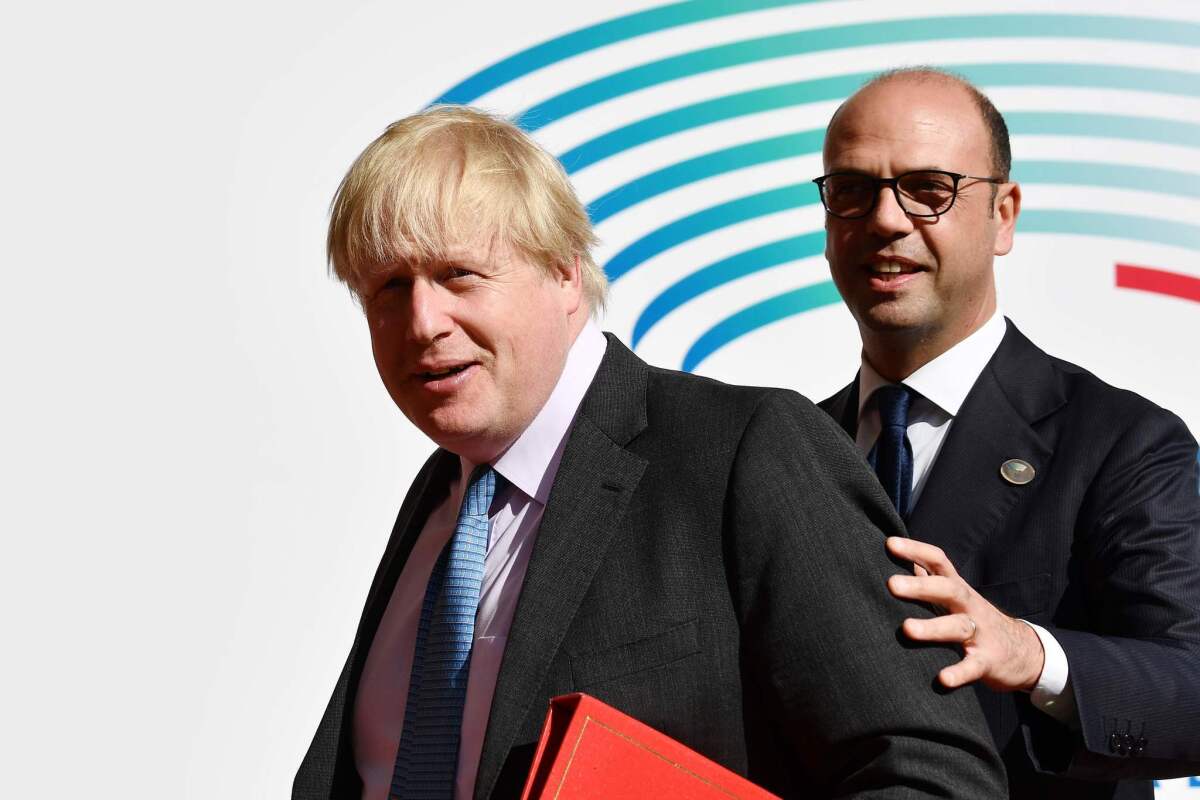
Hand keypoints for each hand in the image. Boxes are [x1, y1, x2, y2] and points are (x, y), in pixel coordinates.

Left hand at [886, 536, 1044, 691]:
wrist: (1025, 652)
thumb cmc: (974, 618)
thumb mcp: (955, 595)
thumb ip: (927, 576)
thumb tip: (896, 553)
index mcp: (958, 589)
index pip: (938, 562)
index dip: (916, 550)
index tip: (889, 544)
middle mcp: (969, 606)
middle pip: (948, 589)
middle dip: (920, 586)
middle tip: (891, 584)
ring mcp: (980, 633)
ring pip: (957, 627)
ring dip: (932, 627)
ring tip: (906, 629)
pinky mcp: (988, 661)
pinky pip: (973, 667)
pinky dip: (959, 672)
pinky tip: (942, 680)